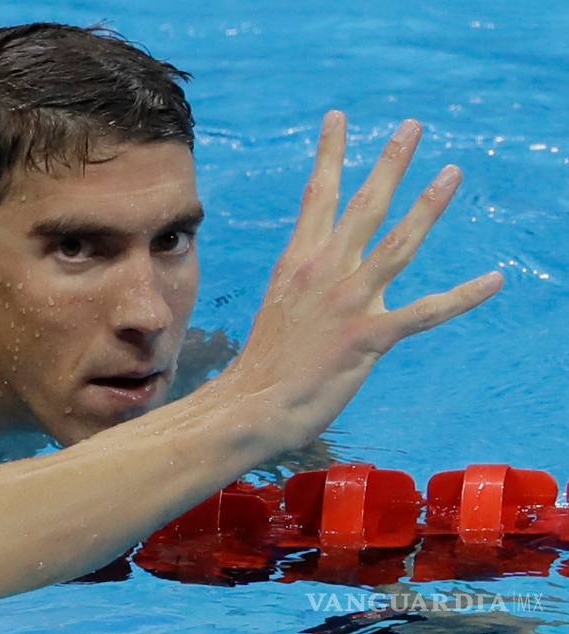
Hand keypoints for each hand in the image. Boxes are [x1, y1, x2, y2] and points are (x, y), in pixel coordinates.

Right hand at [224, 111, 501, 448]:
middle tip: (411, 127)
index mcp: (297, 261)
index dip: (329, 154)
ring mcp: (346, 301)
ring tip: (452, 172)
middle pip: (362, 205)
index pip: (316, 195)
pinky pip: (424, 312)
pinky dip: (462, 296)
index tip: (338, 118)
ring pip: (396, 244)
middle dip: (389, 163)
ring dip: (427, 206)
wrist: (251, 403)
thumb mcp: (279, 302)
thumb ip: (305, 275)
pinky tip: (494, 280)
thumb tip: (315, 255)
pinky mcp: (367, 337)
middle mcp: (322, 272)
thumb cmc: (266, 360)